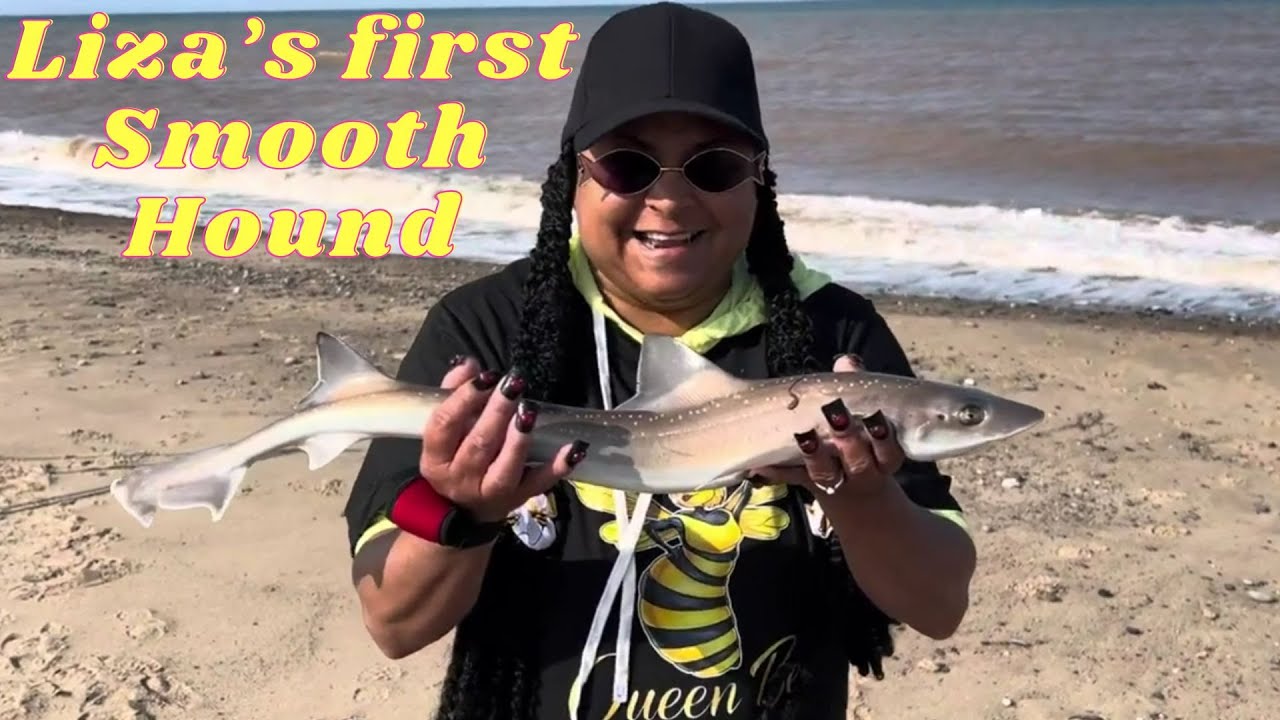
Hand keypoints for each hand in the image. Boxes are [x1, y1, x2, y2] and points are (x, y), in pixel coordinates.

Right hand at [418, 356, 587, 522]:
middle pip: (478, 444)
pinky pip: (540, 483)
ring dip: (519, 439)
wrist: (462, 509)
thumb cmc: (455, 456)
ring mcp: (491, 493)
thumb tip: (469, 364)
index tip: (486, 377)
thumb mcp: (447, 429)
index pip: (444, 425)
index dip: (464, 398)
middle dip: (497, 412)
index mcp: (436, 458)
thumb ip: (454, 393)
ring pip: (505, 467)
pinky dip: (558, 466)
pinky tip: (574, 447)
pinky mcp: (519, 499)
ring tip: (529, 410)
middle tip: (513, 385)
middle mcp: (460, 478)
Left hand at [750, 353, 904, 497]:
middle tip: (836, 415)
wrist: (856, 495)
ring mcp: (835, 482)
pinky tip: (762, 461)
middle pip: (858, 461)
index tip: (875, 417)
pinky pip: (792, 478)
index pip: (889, 450)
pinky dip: (777, 471)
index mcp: (884, 457)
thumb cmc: (863, 442)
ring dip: (814, 454)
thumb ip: (857, 387)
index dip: (883, 437)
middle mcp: (863, 473)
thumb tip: (847, 361)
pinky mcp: (807, 484)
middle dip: (848, 441)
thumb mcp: (867, 420)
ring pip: (826, 473)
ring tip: (803, 435)